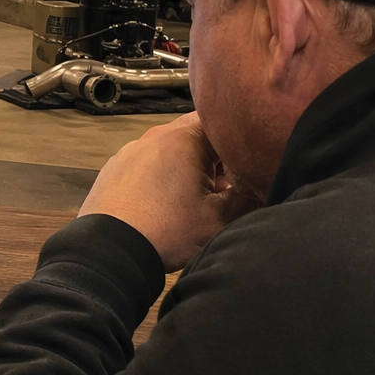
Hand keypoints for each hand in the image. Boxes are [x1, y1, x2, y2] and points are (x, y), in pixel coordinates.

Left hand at [78, 113, 261, 271]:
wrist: (108, 251)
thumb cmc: (163, 231)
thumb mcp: (218, 219)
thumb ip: (249, 199)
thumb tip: (267, 188)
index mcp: (183, 138)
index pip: (225, 124)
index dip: (242, 145)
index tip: (249, 166)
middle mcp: (155, 137)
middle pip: (197, 136)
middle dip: (216, 158)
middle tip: (227, 187)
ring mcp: (130, 152)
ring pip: (171, 151)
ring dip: (189, 169)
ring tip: (197, 201)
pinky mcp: (115, 170)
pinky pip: (147, 165)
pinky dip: (162, 178)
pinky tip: (166, 205)